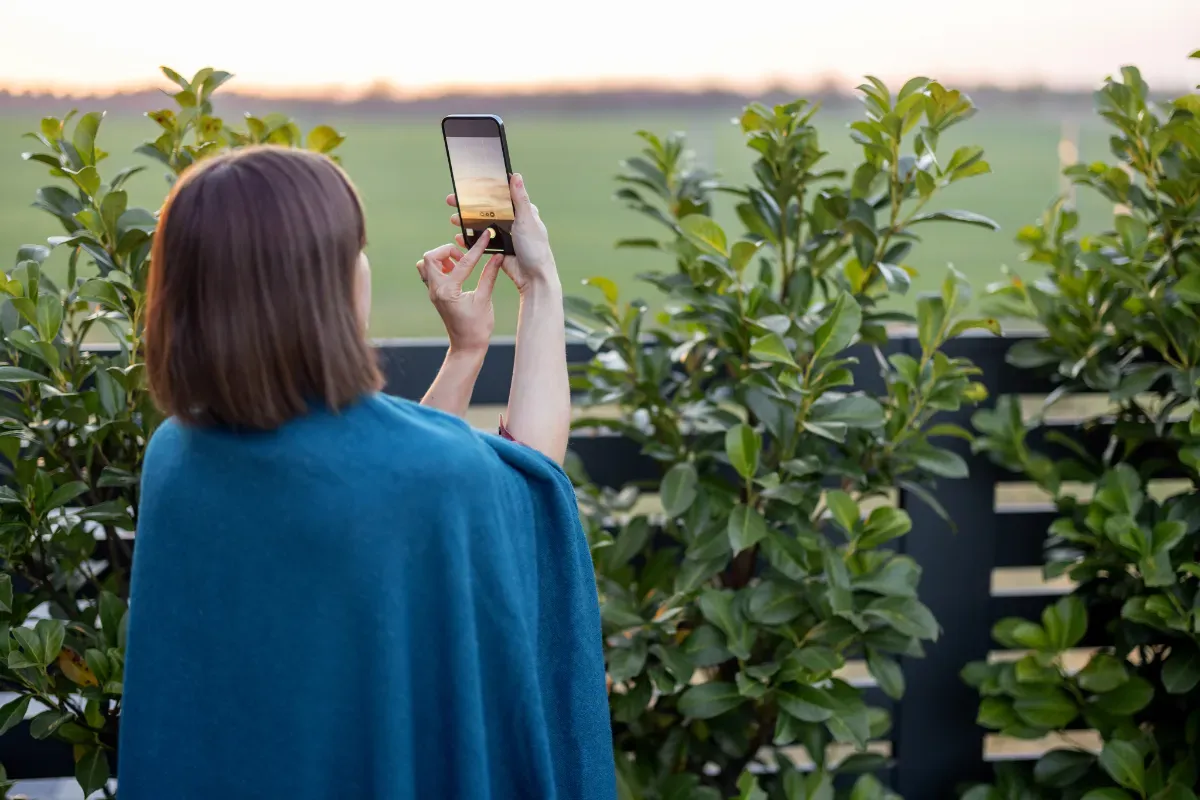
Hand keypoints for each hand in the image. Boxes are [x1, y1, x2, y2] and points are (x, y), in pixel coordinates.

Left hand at [416, 230, 501, 354]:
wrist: (467, 347)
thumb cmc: (477, 328)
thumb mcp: (485, 300)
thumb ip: (489, 276)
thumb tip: (497, 257)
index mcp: (449, 291)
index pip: (463, 263)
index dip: (477, 248)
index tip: (486, 236)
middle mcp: (436, 290)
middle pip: (430, 257)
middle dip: (448, 251)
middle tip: (464, 258)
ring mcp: (433, 293)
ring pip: (426, 265)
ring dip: (441, 259)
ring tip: (459, 266)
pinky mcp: (436, 295)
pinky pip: (430, 275)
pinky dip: (441, 268)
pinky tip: (456, 273)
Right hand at [446, 173, 558, 294]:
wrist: (534, 278)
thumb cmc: (535, 248)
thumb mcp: (526, 220)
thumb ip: (520, 200)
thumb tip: (516, 176)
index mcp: (522, 211)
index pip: (500, 194)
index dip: (484, 189)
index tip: (467, 184)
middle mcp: (513, 221)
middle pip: (487, 209)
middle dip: (469, 205)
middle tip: (452, 200)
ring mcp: (505, 235)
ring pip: (482, 224)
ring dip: (467, 221)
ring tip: (454, 219)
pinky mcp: (498, 249)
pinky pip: (481, 241)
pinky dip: (470, 238)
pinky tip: (459, 237)